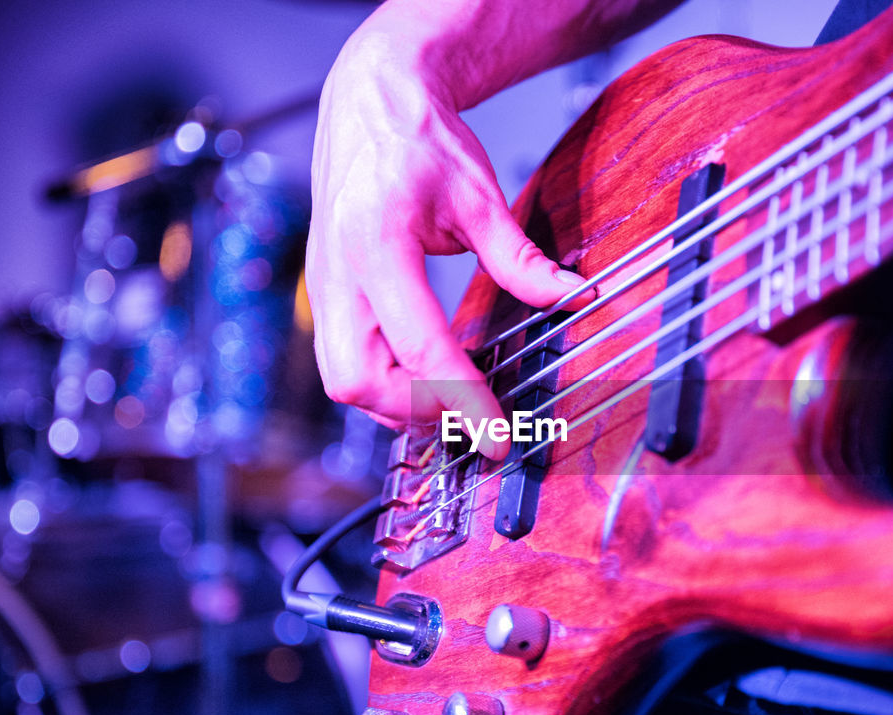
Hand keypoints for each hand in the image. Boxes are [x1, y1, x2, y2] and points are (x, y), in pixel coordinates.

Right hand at [306, 28, 590, 459]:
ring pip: (344, 379)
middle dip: (416, 411)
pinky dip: (382, 382)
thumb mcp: (479, 196)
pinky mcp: (323, 293)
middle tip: (473, 413)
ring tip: (454, 399)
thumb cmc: (417, 141)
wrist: (369, 101)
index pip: (419, 346)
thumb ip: (520, 258)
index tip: (496, 435)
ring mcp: (322, 286)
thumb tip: (569, 297)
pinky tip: (424, 377)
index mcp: (376, 243)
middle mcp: (337, 272)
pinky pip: (342, 360)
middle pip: (357, 380)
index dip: (461, 399)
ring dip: (397, 402)